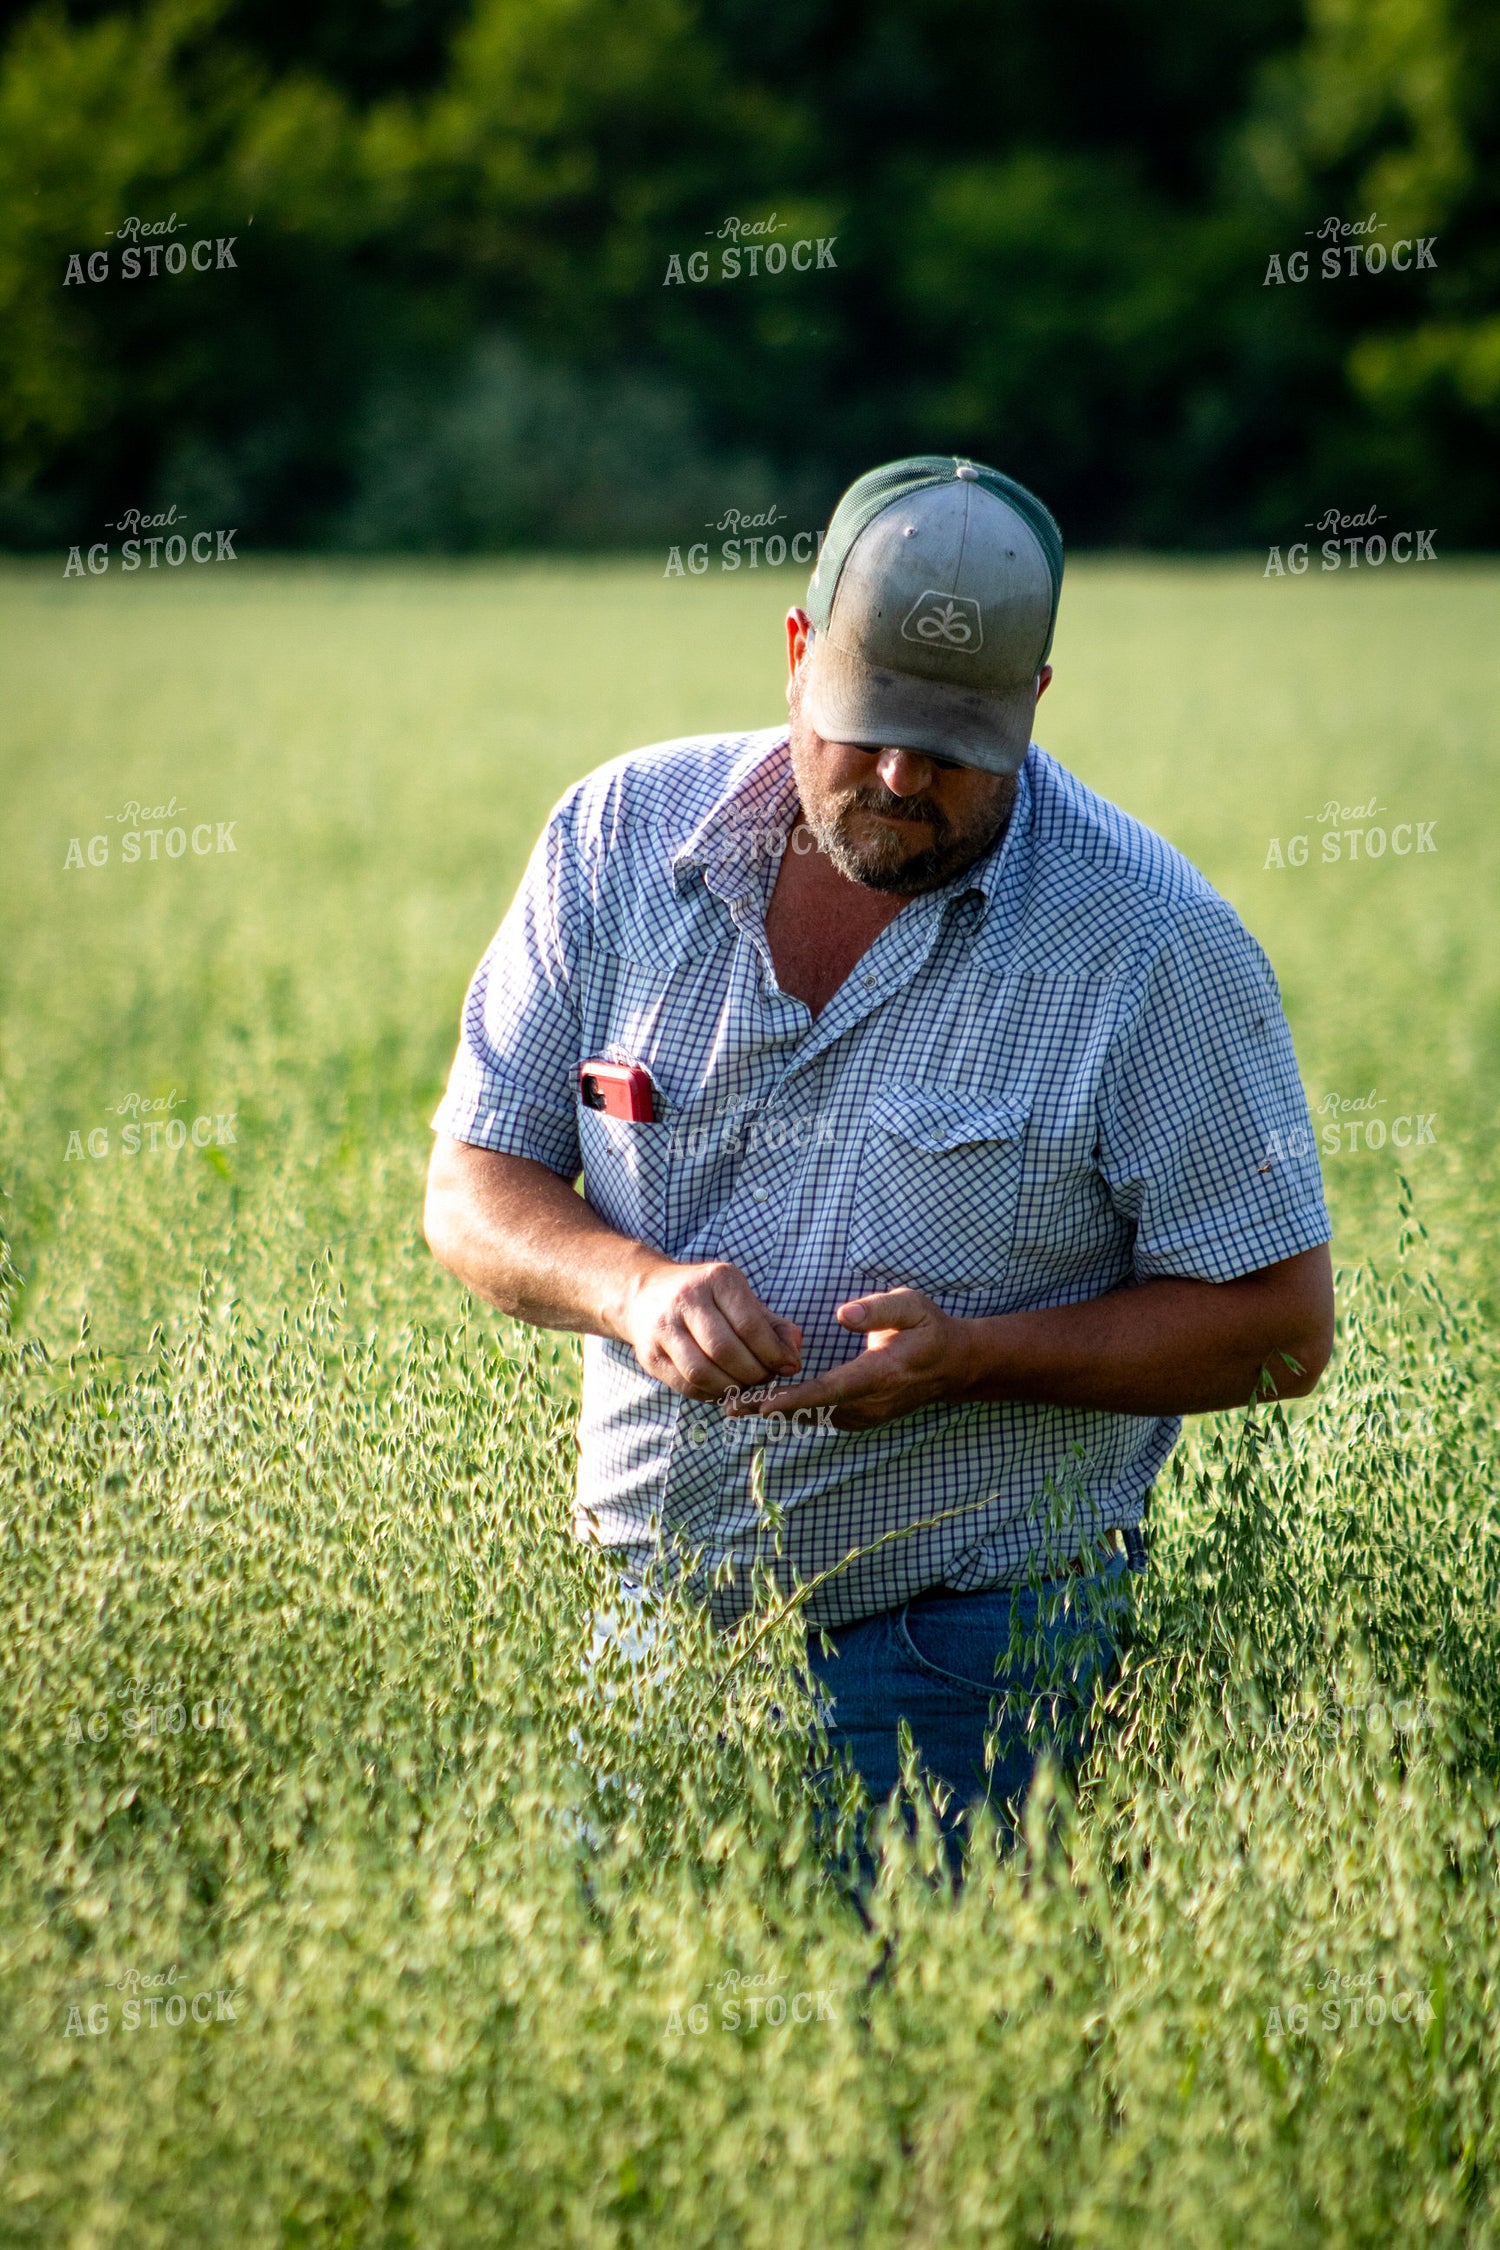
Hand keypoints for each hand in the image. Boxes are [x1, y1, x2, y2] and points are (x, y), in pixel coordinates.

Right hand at [617, 1256, 801, 1399]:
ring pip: (702, 1371)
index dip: (773, 1353)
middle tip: (765, 1378)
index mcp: (717, 1279)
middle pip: (725, 1350)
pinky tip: (724, 1389)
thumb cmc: (707, 1299)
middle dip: (754, 1373)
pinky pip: (685, 1385)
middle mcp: (686, 1299)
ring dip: (732, 1387)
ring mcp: (663, 1327)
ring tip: (745, 1385)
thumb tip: (794, 1355)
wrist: (646, 1293)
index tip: (787, 1366)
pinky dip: (711, 1394)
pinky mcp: (649, 1354)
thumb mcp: (740, 1298)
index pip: (749, 1325)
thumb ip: (773, 1325)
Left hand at [724, 1288, 974, 1431]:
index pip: (830, 1392)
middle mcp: (870, 1404)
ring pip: (813, 1418)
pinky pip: (820, 1417)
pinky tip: (761, 1404)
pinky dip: (791, 1412)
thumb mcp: (913, 1306)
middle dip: (770, 1409)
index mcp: (880, 1375)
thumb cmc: (930, 1328)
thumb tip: (842, 1314)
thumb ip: (878, 1309)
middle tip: (728, 1405)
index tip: (761, 1406)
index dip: (794, 1400)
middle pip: (813, 1410)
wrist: (954, 1365)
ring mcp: (865, 1415)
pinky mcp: (858, 1418)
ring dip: (776, 1413)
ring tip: (733, 1405)